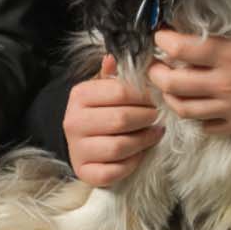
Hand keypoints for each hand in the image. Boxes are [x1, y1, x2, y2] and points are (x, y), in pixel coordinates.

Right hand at [63, 53, 163, 185]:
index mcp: (79, 96)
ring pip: (118, 147)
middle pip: (120, 120)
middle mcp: (74, 121)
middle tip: (157, 116)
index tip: (155, 97)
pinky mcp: (84, 172)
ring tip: (155, 133)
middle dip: (145, 118)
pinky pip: (113, 171)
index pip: (119, 92)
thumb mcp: (100, 89)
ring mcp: (77, 149)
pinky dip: (131, 164)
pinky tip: (140, 154)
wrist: (79, 142)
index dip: (143, 95)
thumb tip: (114, 57)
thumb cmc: (97, 112)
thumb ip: (110, 75)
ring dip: (143, 141)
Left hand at [145, 19, 230, 133]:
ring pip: (186, 109)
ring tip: (167, 86)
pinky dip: (196, 118)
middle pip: (175, 84)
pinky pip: (208, 127)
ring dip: (170, 97)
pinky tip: (195, 106)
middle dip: (157, 73)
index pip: (184, 49)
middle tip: (155, 63)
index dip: (165, 40)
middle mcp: (226, 84)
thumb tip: (222, 0)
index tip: (161, 34)